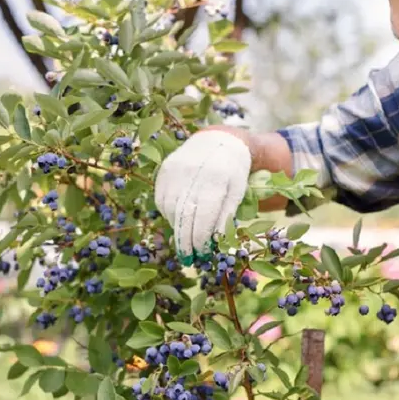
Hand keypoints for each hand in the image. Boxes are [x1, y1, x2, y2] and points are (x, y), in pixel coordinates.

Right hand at [154, 130, 250, 263]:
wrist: (219, 141)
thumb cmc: (232, 172)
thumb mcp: (237, 192)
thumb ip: (225, 216)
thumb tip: (214, 241)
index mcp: (215, 179)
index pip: (203, 217)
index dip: (200, 239)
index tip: (201, 254)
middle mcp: (192, 173)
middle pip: (183, 216)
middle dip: (185, 241)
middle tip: (188, 259)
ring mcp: (175, 170)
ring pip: (170, 209)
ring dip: (177, 228)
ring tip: (186, 238)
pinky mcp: (165, 170)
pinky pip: (161, 199)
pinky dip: (168, 213)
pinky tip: (179, 218)